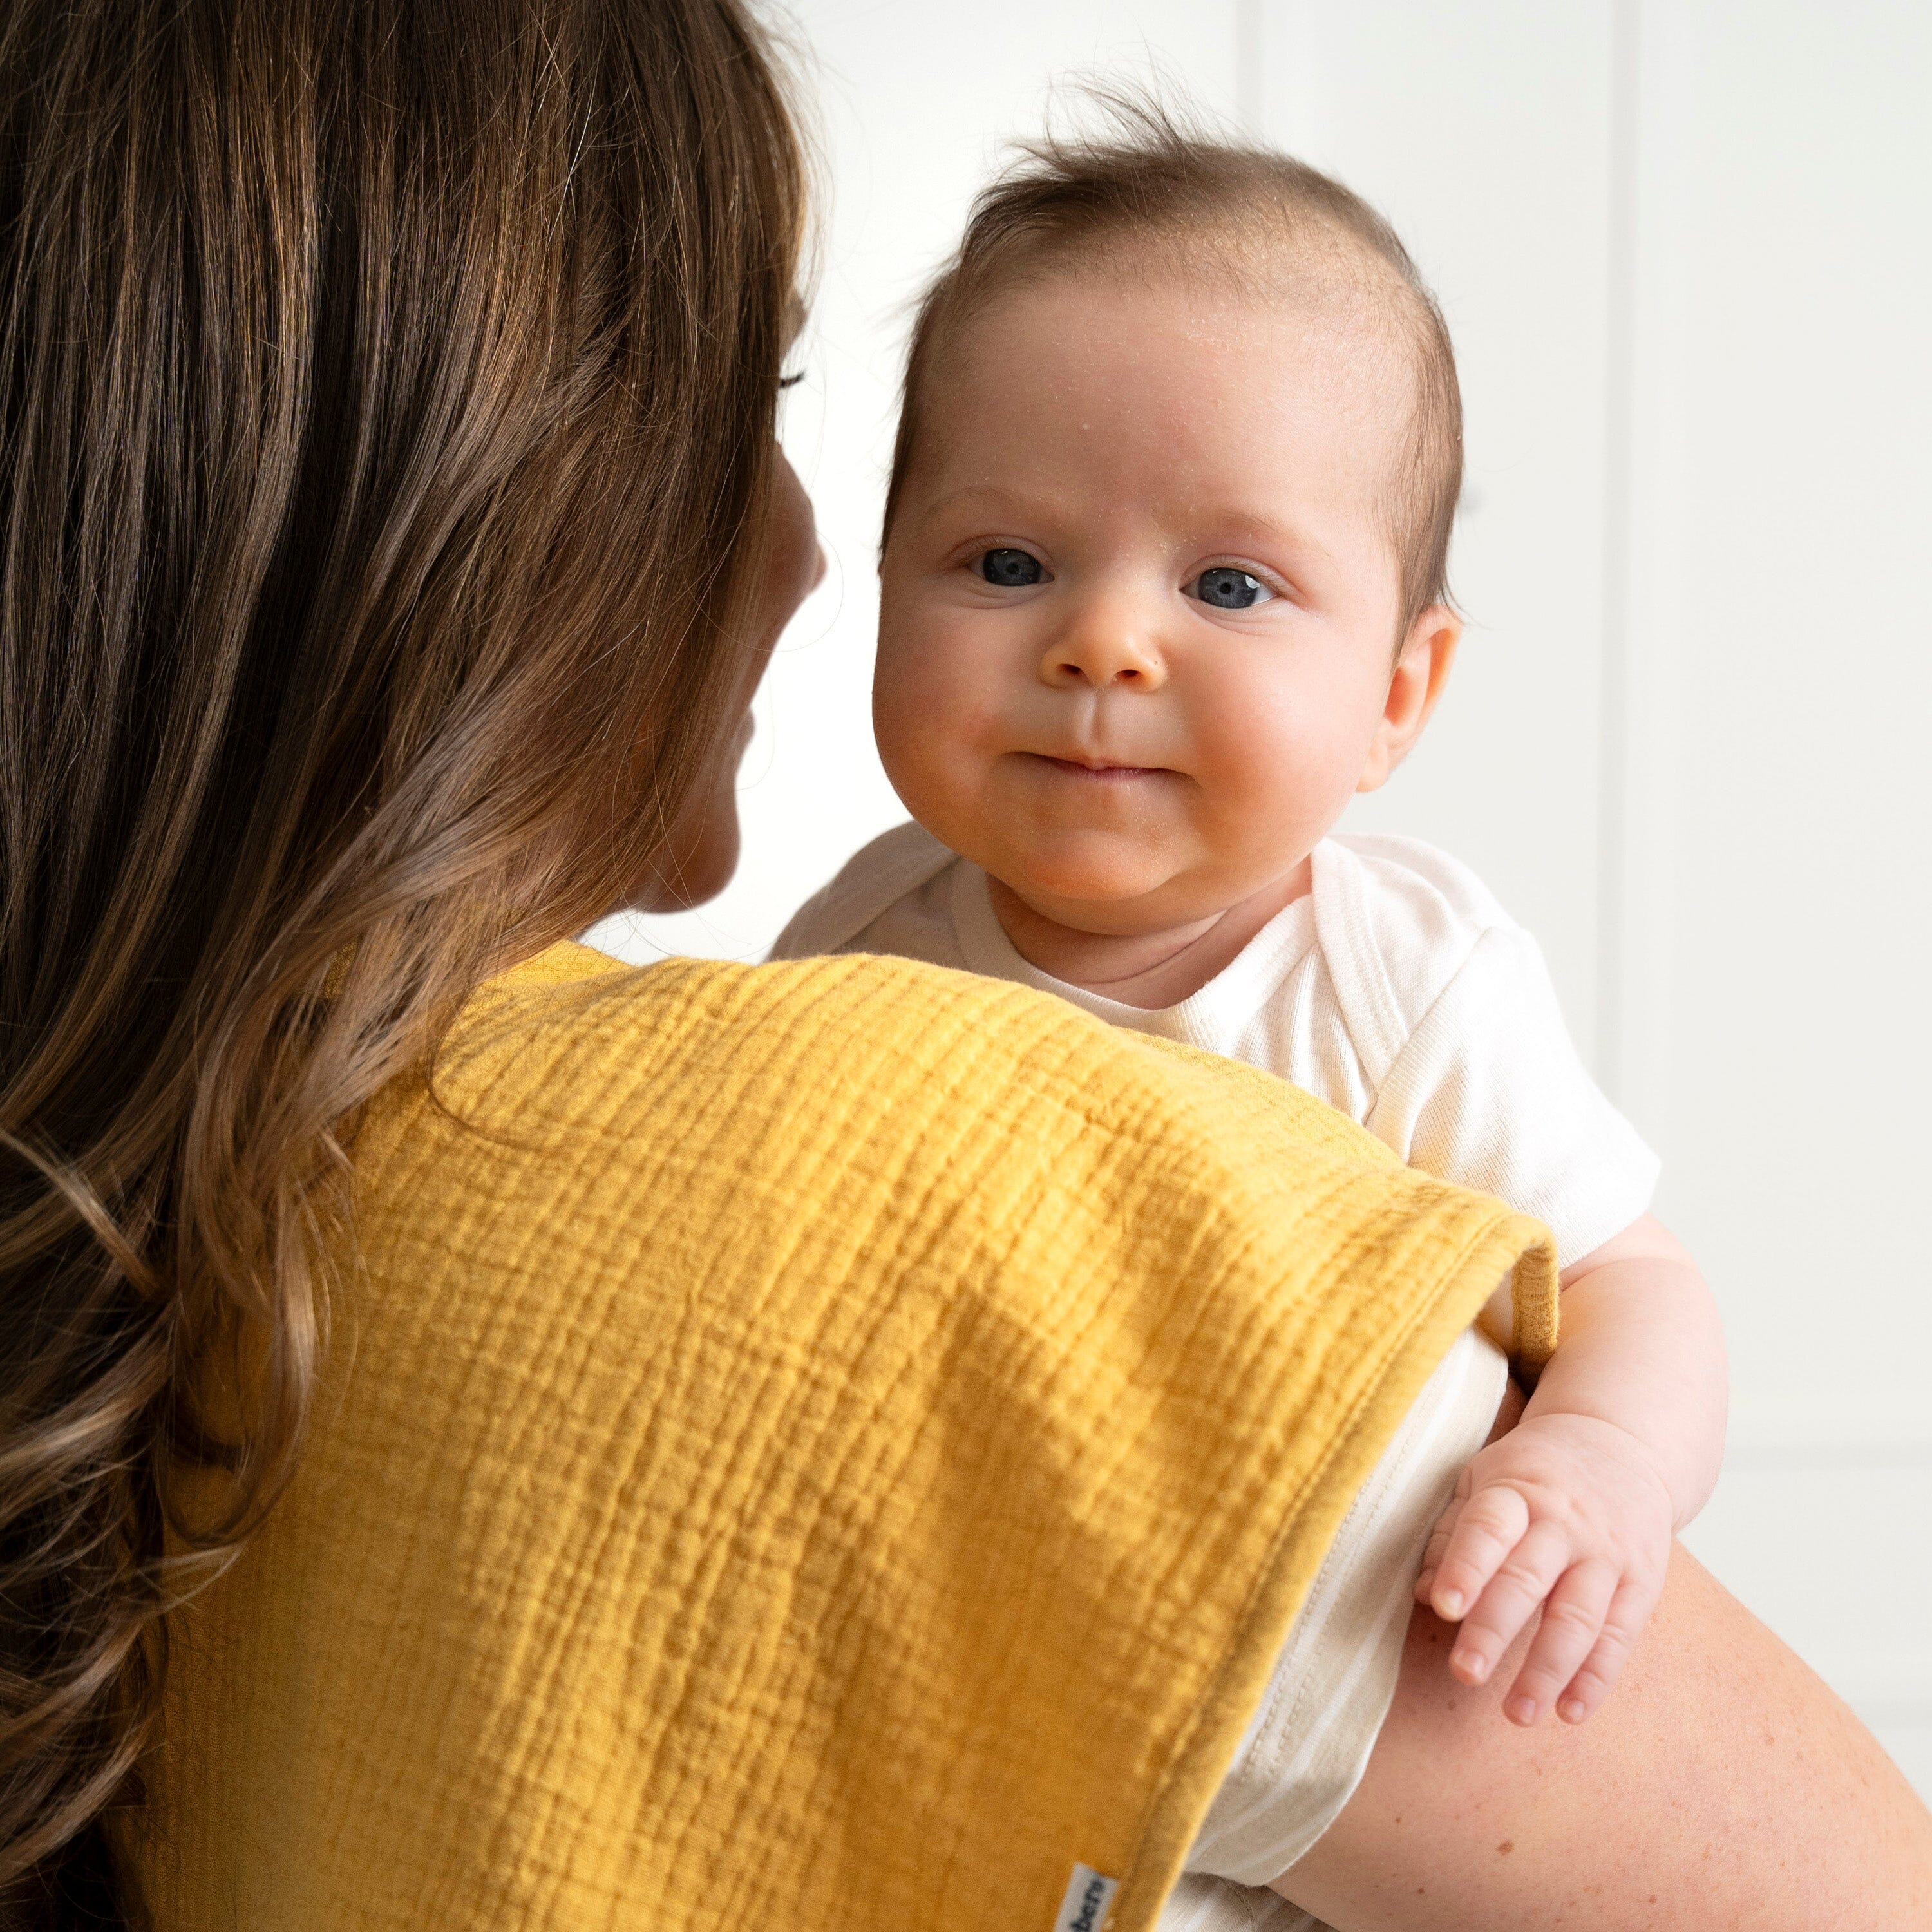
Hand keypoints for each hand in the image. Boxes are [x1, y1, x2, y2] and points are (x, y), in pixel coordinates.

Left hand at [1414, 1411, 1673, 1725]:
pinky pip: (1619, 1636)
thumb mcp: (1486, 1479)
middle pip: (1528, 1579)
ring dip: (1547, 1669)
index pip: (1489, 1528)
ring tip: (1518, 1713)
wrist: (1623, 1442)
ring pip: (1577, 1617)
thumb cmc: (1535, 1471)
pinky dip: (1596, 1678)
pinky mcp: (1642, 1582)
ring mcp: (1607, 1554)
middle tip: (1466, 1673)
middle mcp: (1565, 1523)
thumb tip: (1422, 1592)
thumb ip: (1454, 1533)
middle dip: (1495, 1629)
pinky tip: (1571, 1711)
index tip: (1443, 1604)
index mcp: (1517, 1491)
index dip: (1466, 1566)